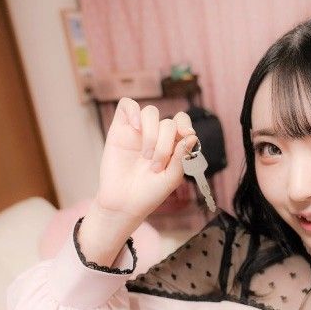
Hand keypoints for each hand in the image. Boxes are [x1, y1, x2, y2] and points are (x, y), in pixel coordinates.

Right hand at [94, 97, 198, 222]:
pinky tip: (136, 128)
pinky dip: (133, 111)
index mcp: (172, 145)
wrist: (123, 204)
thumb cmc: (148, 193)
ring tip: (146, 156)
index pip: (182, 122)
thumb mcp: (171, 179)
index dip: (185, 124)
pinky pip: (127, 105)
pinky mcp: (119, 129)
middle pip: (167, 122)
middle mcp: (156, 135)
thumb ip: (181, 158)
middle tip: (156, 166)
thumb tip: (191, 137)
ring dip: (152, 134)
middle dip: (165, 144)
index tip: (187, 135)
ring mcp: (138, 131)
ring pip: (150, 112)